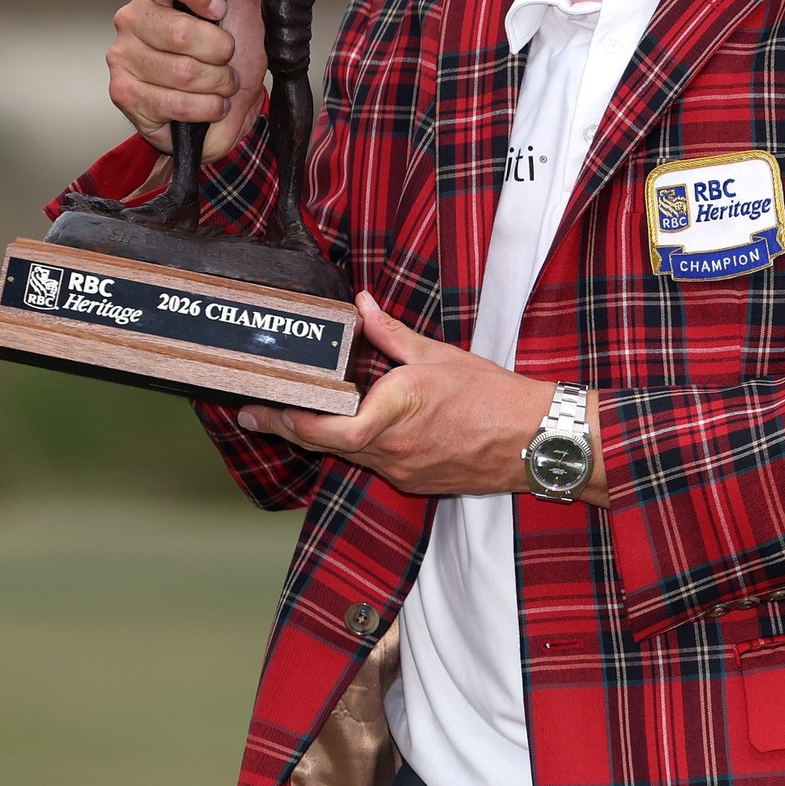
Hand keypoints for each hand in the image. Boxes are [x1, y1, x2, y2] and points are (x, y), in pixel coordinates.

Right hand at [106, 0, 266, 159]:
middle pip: (180, 31)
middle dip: (220, 53)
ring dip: (217, 84)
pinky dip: (206, 108)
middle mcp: (132, 19)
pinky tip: (210, 105)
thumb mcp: (245, 9)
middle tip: (228, 60)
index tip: (220, 8)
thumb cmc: (232, 57)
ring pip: (182, 71)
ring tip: (221, 84)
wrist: (225, 113)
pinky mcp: (124, 94)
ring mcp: (123, 56)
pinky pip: (175, 102)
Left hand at [238, 294, 609, 505]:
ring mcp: (402, 469)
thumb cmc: (491, 395)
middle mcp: (393, 448)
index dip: (291, 422)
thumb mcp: (437, 354)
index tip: (264, 407)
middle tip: (253, 414)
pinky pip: (371, 463)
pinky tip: (347, 429)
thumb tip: (362, 305)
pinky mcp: (413, 480)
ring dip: (317, 437)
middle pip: (325, 445)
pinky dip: (353, 445)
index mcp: (396, 410)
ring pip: (346, 455)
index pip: (329, 429)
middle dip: (287, 428)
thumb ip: (392, 333)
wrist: (530, 439)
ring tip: (288, 417)